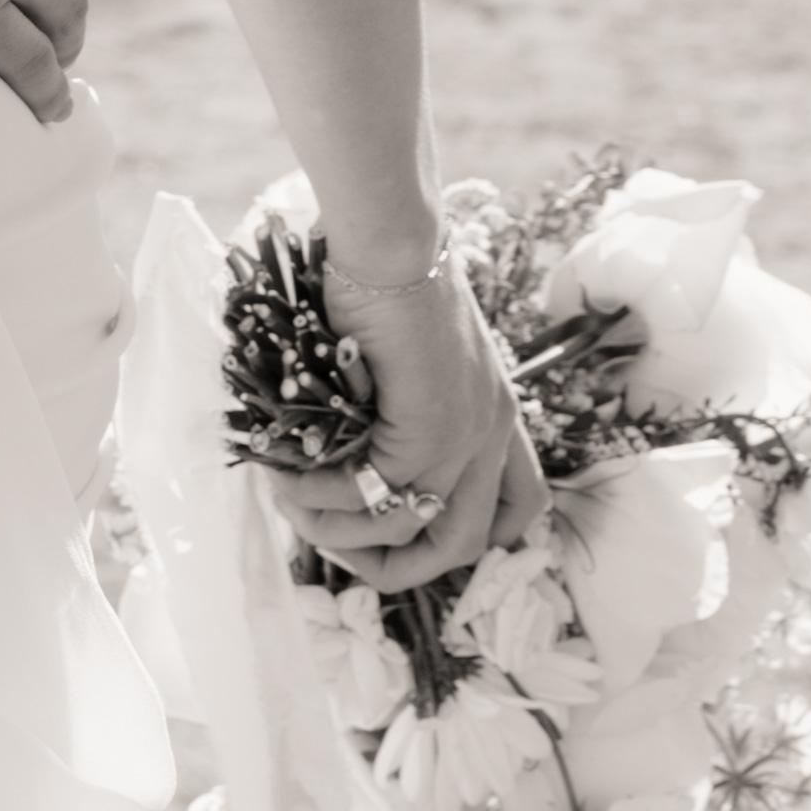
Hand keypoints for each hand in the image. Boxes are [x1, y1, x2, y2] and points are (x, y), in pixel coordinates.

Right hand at [269, 247, 540, 593]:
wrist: (389, 242)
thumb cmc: (386, 281)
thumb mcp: (407, 357)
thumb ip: (397, 407)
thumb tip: (340, 454)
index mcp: (495, 414)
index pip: (519, 506)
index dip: (473, 538)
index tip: (409, 535)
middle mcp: (492, 434)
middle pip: (463, 544)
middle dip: (394, 567)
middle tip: (333, 550)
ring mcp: (466, 437)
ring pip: (407, 529)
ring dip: (340, 533)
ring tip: (290, 506)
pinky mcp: (430, 431)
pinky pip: (372, 494)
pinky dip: (324, 497)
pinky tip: (290, 477)